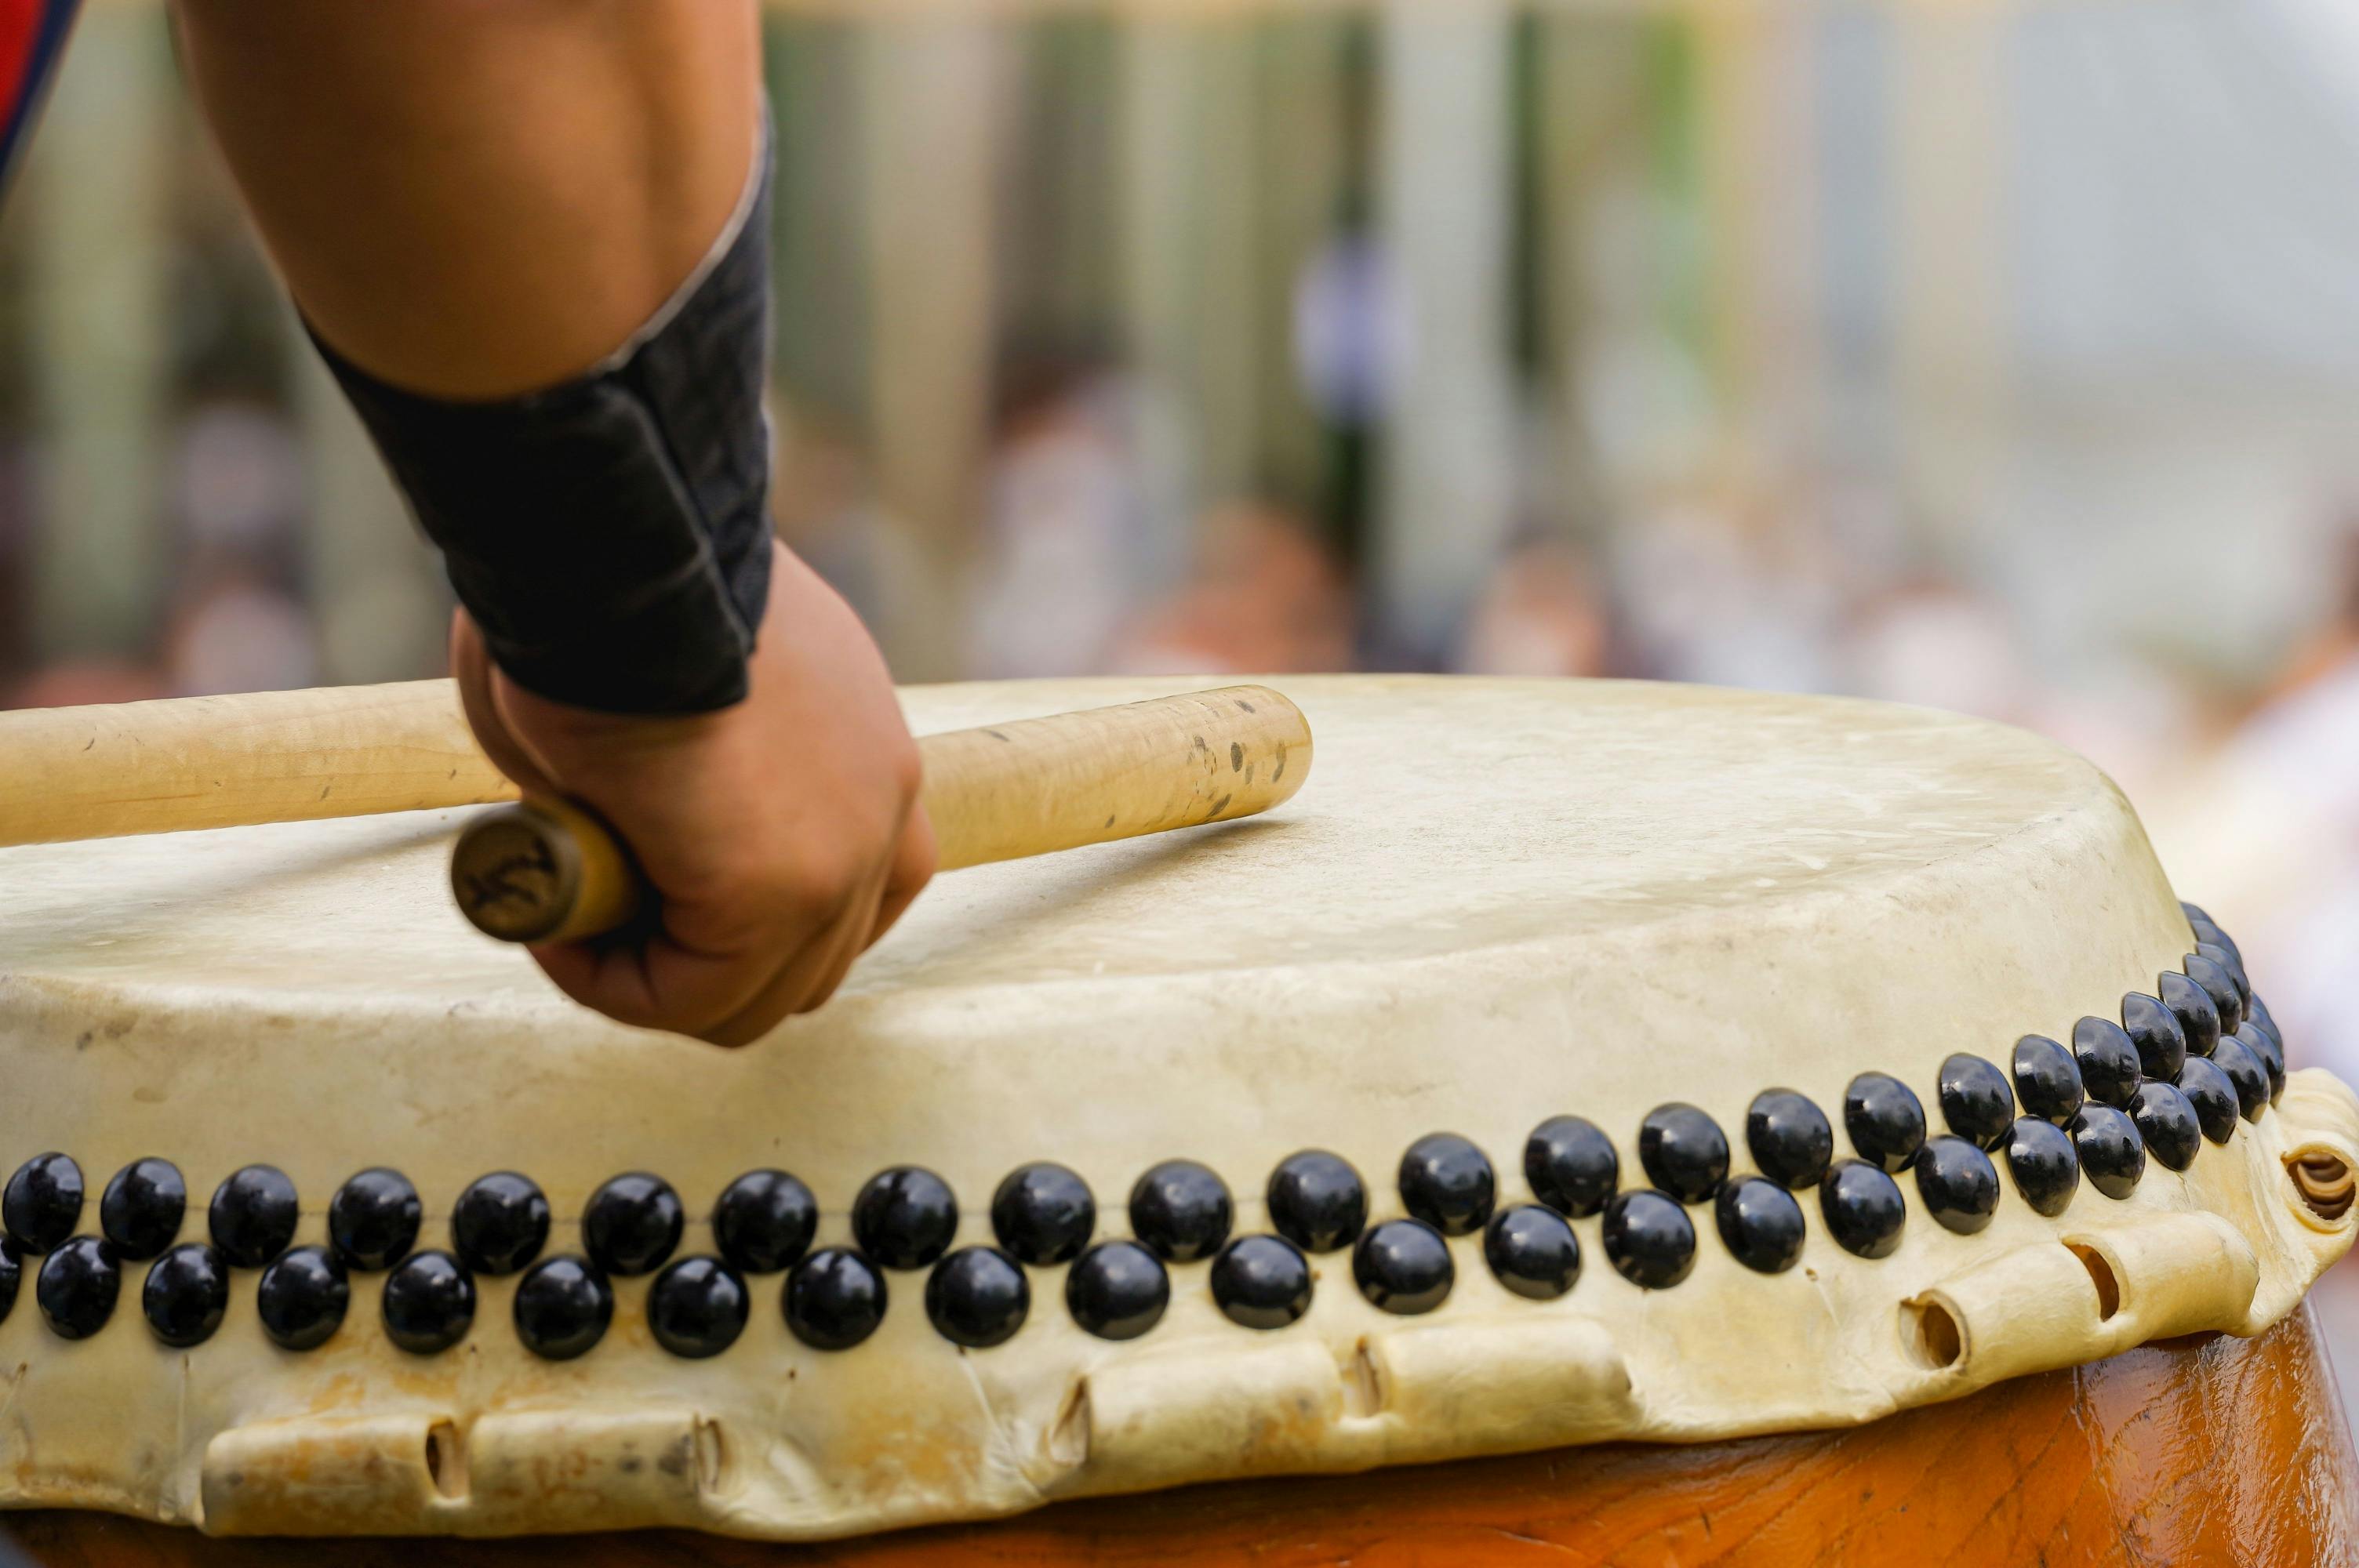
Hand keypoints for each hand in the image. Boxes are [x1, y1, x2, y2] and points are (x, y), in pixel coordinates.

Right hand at [451, 543, 935, 1044]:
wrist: (615, 555)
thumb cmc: (613, 591)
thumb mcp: (674, 684)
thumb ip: (685, 770)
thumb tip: (623, 810)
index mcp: (867, 749)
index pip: (852, 883)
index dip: (738, 910)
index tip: (642, 877)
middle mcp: (882, 804)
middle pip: (813, 954)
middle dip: (699, 955)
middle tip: (599, 909)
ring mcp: (843, 856)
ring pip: (758, 996)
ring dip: (655, 981)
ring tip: (570, 925)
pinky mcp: (780, 892)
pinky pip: (694, 998)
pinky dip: (618, 987)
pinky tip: (557, 934)